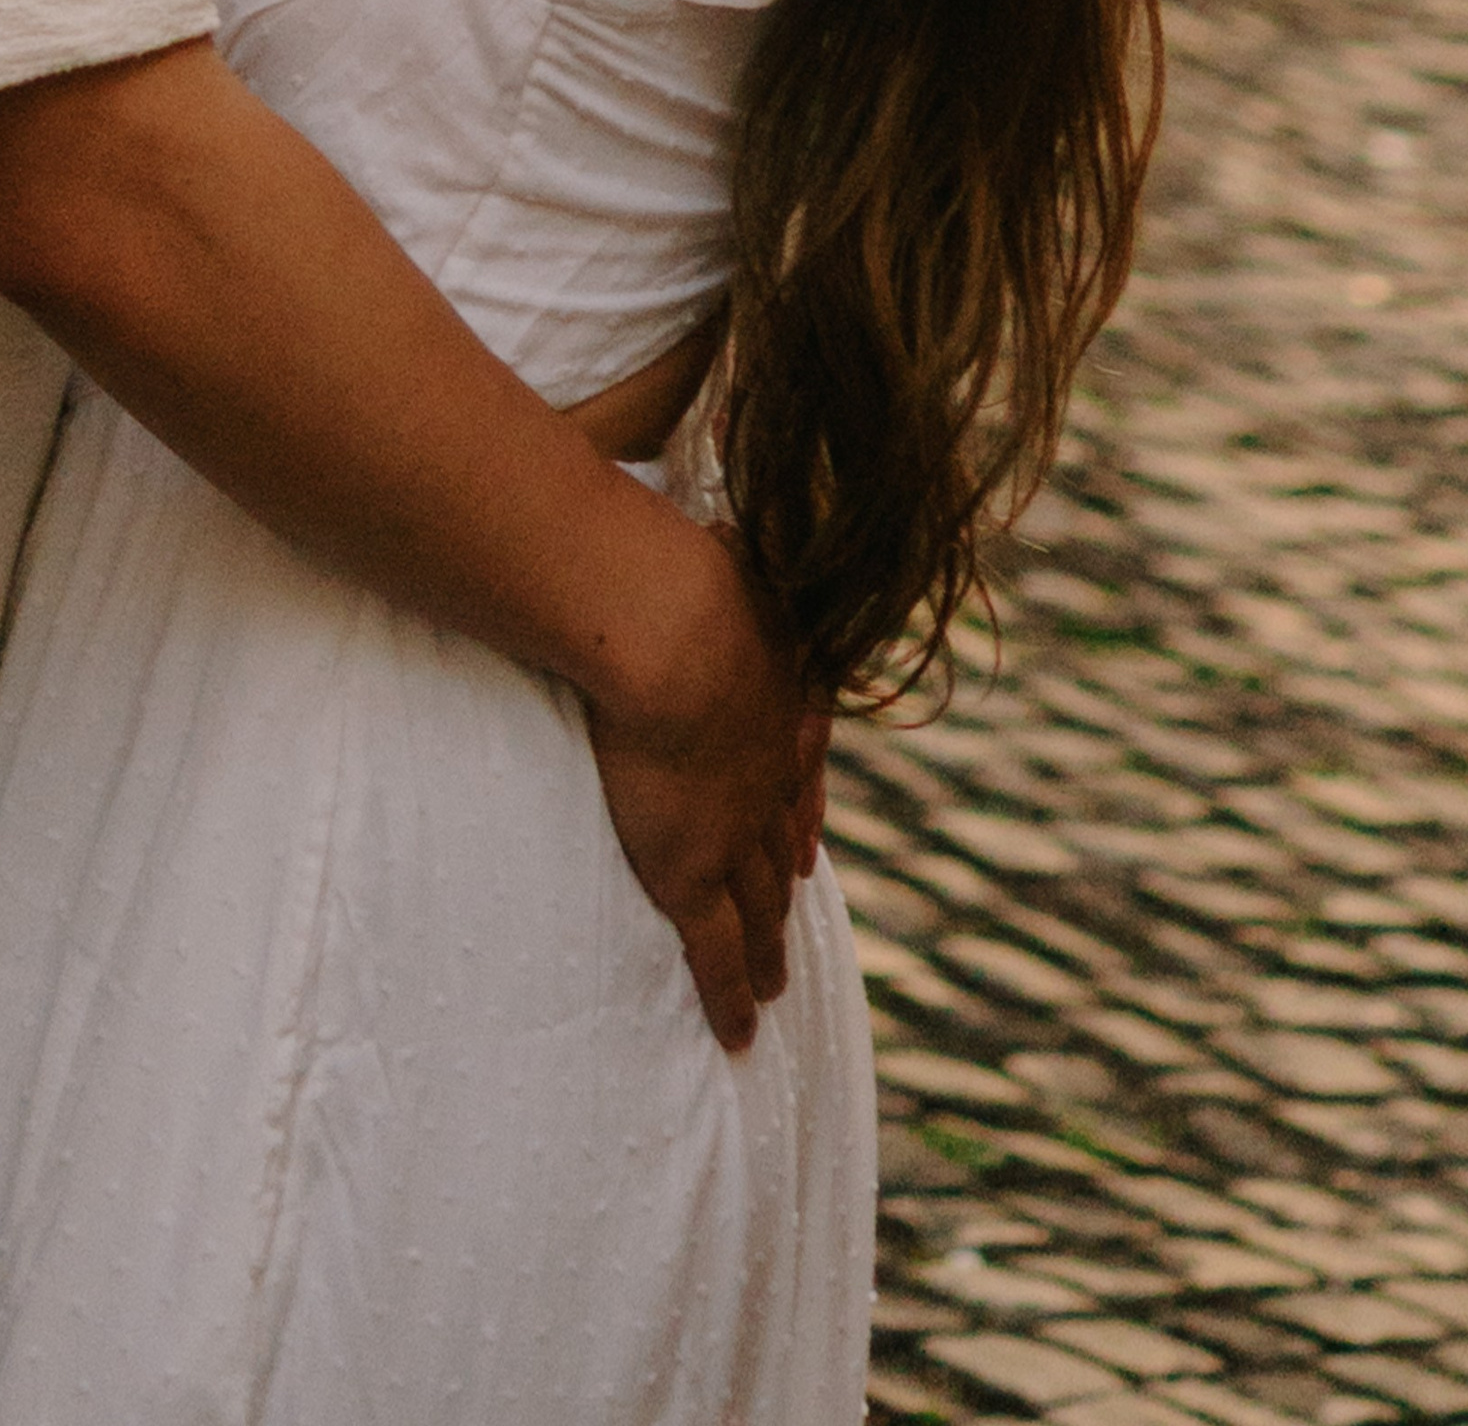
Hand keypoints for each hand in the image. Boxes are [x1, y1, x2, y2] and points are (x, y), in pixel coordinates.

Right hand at [584, 532, 824, 1050]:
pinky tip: (742, 1035)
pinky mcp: (694, 871)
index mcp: (769, 684)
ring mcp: (736, 822)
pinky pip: (715, 952)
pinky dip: (730, 995)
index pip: (788, 748)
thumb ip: (693, 501)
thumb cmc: (672, 559)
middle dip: (788, 866)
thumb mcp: (696, 521)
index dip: (794, 785)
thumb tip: (687, 431)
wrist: (667, 624)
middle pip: (782, 828)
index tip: (799, 811)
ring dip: (768, 941)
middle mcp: (766, 760)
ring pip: (758, 901)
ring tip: (776, 981)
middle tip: (794, 897)